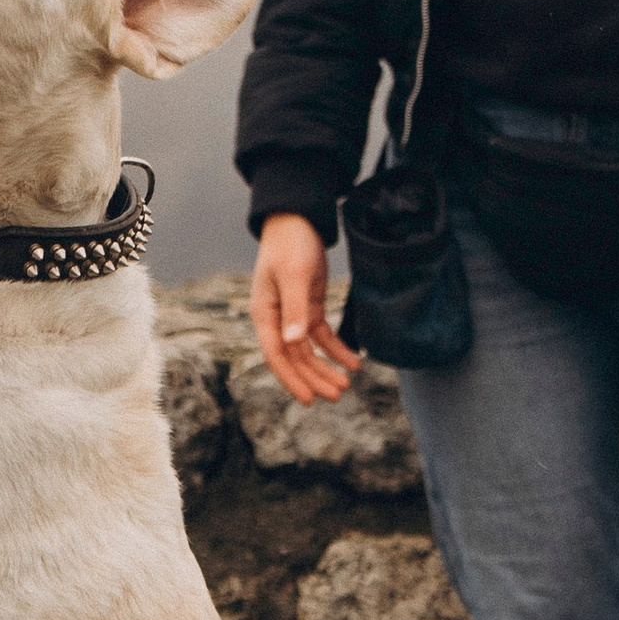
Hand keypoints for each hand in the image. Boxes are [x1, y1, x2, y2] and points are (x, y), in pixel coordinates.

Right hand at [250, 212, 360, 405]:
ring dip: (326, 367)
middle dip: (315, 378)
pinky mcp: (308, 307)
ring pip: (308, 350)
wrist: (297, 220)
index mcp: (265, 313)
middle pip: (295, 357)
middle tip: (337, 396)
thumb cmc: (290, 244)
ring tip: (346, 385)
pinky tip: (353, 362)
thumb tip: (294, 342)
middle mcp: (276, 319)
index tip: (309, 399)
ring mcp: (292, 314)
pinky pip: (322, 336)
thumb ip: (295, 309)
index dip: (292, 379)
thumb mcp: (294, 275)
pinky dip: (336, 349)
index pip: (276, 355)